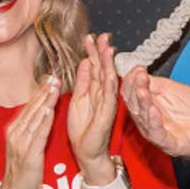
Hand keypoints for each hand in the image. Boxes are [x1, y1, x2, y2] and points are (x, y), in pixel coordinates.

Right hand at [0, 76, 60, 188]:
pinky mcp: (28, 154)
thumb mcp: (25, 145)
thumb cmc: (23, 170)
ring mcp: (21, 143)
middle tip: (54, 77)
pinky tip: (50, 110)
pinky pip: (38, 135)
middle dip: (44, 92)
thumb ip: (32, 129)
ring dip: (45, 102)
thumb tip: (41, 112)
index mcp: (15, 129)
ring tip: (54, 87)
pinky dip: (44, 121)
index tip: (50, 77)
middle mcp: (16, 133)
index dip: (40, 91)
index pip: (29, 106)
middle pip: (32, 108)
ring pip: (35, 118)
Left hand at [68, 34, 119, 182]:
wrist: (86, 151)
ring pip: (109, 80)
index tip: (91, 37)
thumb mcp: (78, 99)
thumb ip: (83, 80)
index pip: (95, 67)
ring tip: (108, 49)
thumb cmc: (83, 128)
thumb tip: (85, 61)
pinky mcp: (107, 115)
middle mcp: (104, 95)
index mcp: (96, 90)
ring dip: (109, 65)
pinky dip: (111, 86)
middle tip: (102, 36)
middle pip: (104, 69)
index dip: (93, 52)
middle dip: (103, 52)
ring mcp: (107, 104)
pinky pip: (110, 99)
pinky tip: (111, 74)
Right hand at [120, 67, 189, 160]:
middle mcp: (150, 120)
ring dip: (143, 103)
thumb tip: (138, 74)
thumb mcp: (175, 90)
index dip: (132, 81)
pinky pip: (158, 134)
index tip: (138, 69)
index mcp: (149, 106)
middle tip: (139, 76)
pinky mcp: (170, 144)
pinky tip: (154, 110)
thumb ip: (156, 83)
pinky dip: (154, 122)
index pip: (132, 94)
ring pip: (144, 119)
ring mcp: (159, 133)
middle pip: (135, 105)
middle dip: (135, 89)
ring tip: (142, 91)